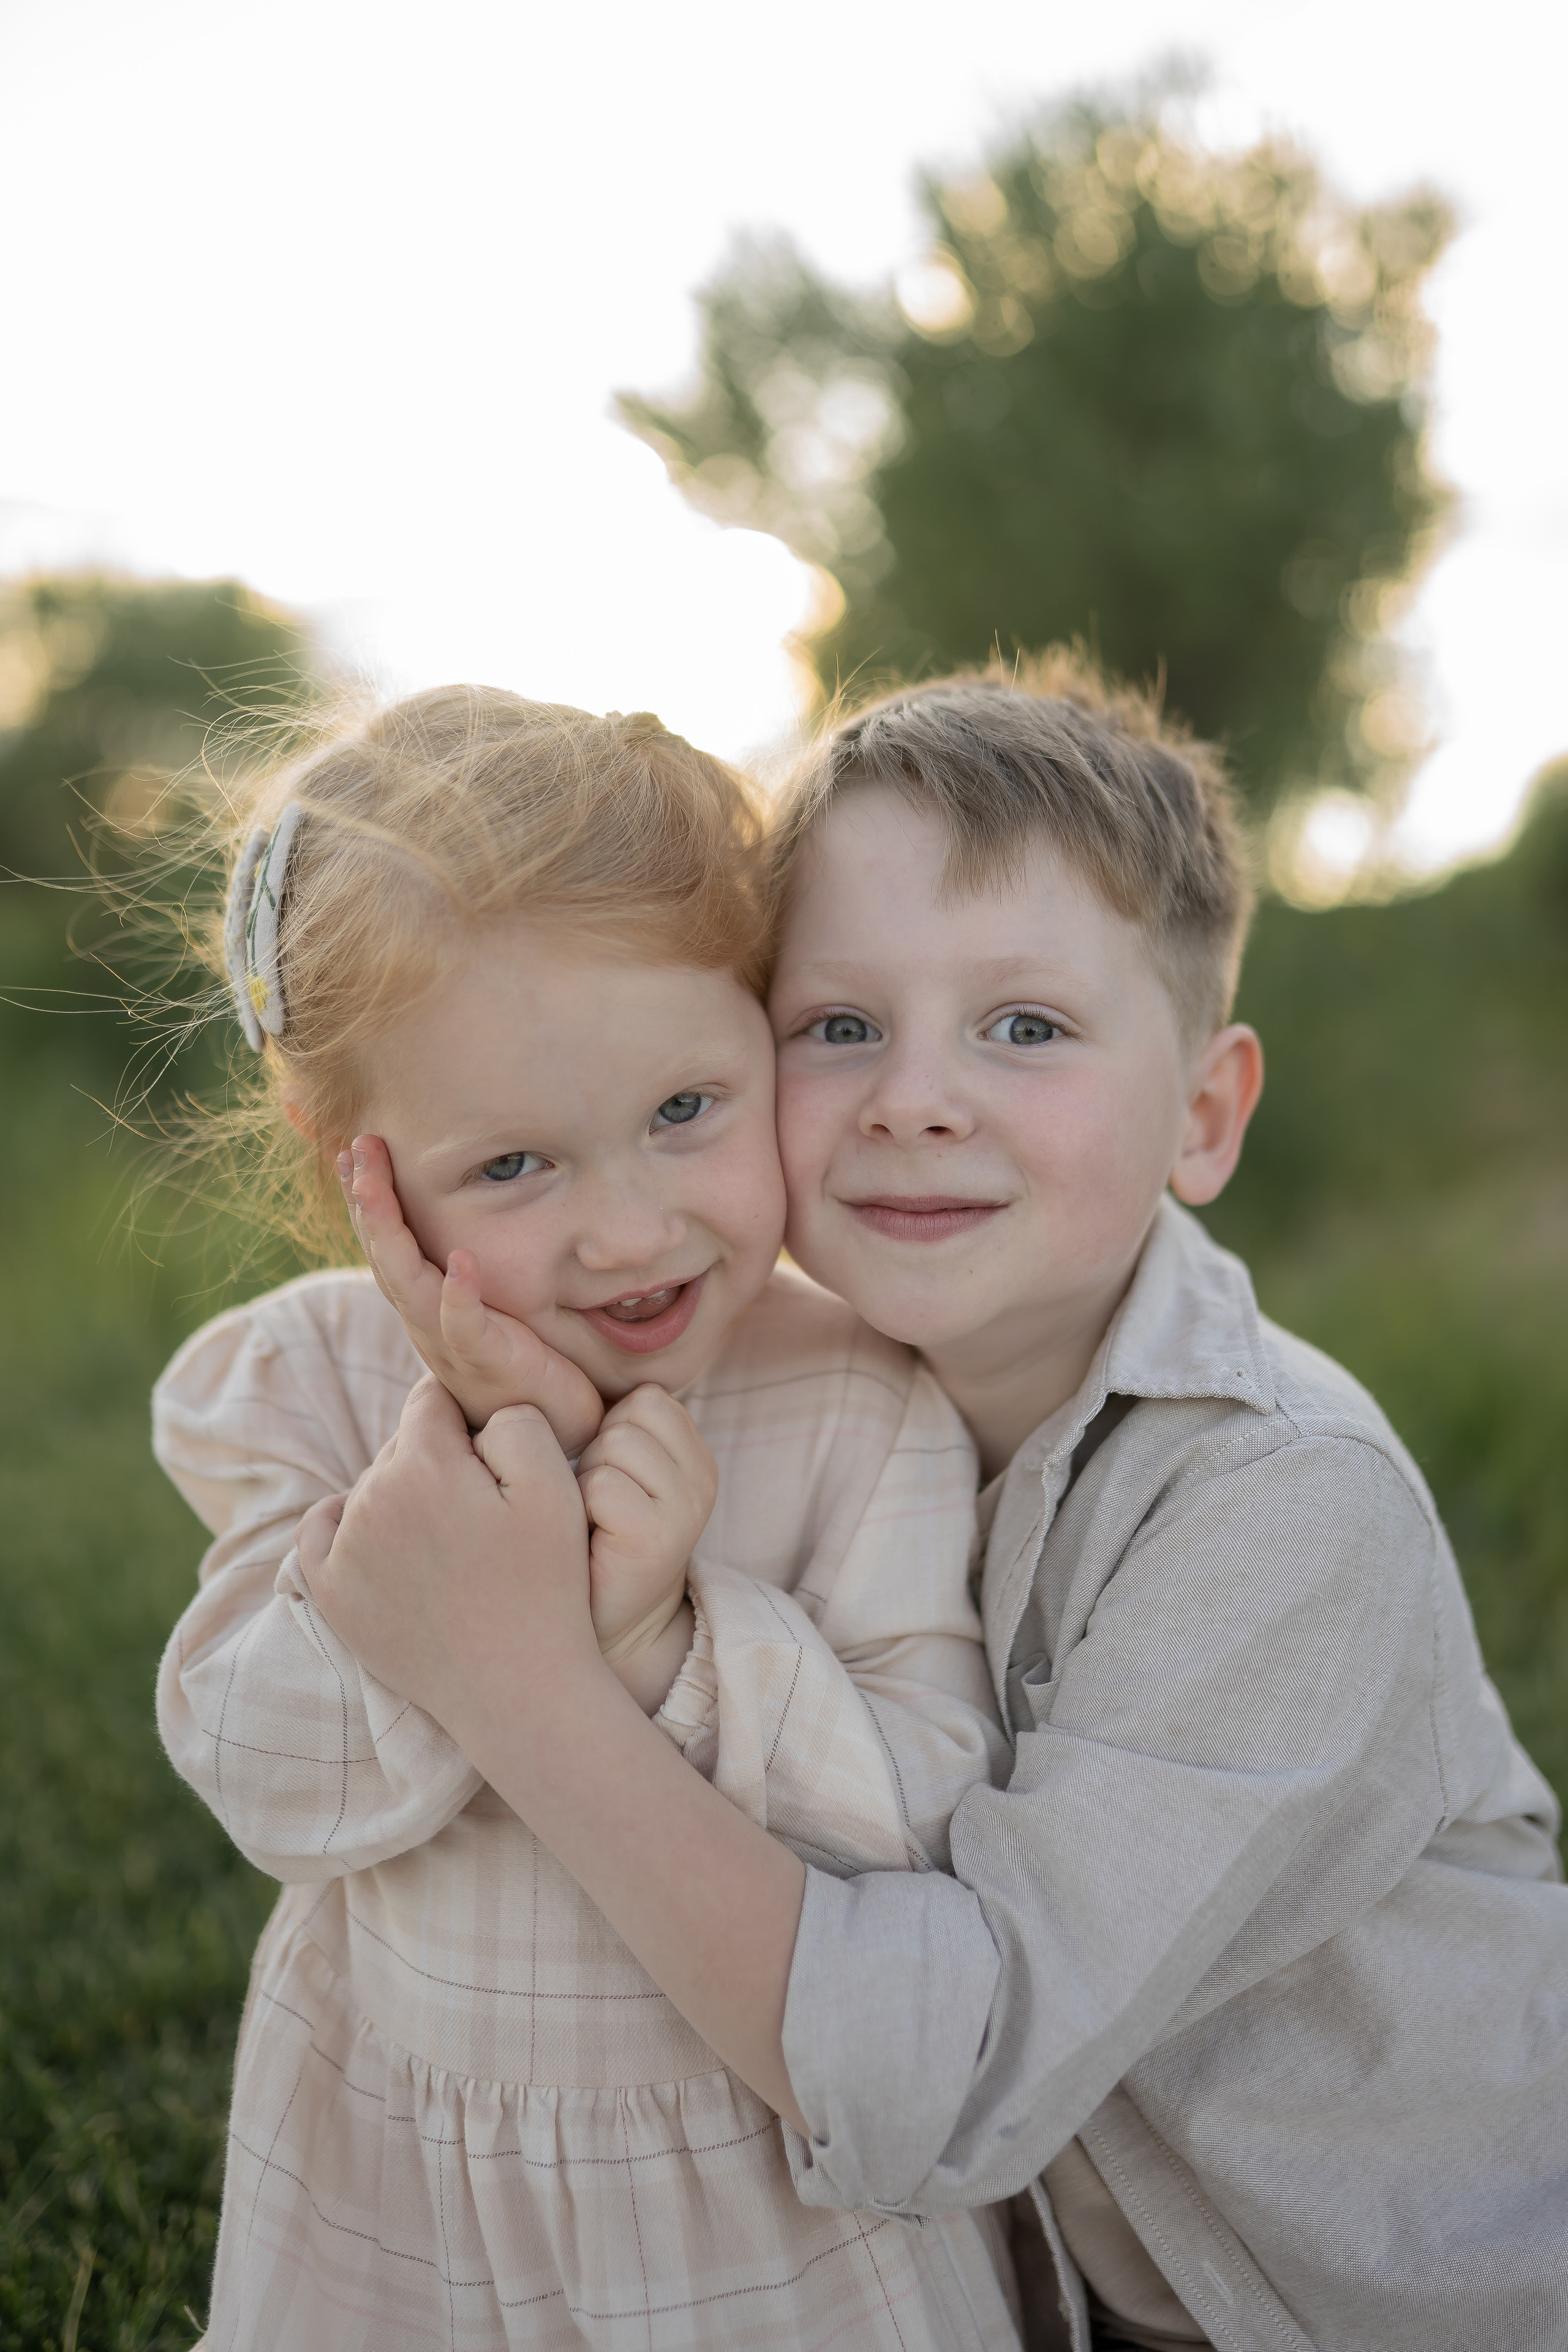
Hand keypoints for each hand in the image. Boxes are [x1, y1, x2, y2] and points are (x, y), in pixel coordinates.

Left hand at [296, 1374, 595, 1728]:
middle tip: (483, 1508)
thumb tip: (475, 1411)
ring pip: (371, 1485)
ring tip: (452, 1542)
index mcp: (423, 1463)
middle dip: (439, 1457)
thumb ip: (514, 1418)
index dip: (469, 1417)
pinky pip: (320, 1528)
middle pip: (402, 1443)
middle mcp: (370, 1498)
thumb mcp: (555, 1484)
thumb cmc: (545, 1587)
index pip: (433, 1398)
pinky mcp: (329, 1593)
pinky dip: (345, 1522)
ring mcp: (343, 1548)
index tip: (494, 1455)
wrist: (518, 1690)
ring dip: (404, 1495)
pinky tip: (381, 1536)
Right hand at [339, 1134, 602, 1454]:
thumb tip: (465, 1217)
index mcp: (426, 1306)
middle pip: (385, 1255)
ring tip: (375, 1184)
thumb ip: (467, 1272)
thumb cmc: (525, 1366)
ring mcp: (452, 1343)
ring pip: (408, 1284)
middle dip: (368, 1199)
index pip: (388, 1245)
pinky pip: (465, 1327)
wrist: (553, 1429)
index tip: (356, 1148)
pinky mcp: (490, 1361)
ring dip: (391, 1231)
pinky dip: (459, 1295)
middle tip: (357, 1145)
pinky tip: (460, 1261)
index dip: (369, 1198)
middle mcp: (427, 1323)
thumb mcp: (487, 1308)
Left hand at [576, 1385, 716, 1655]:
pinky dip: (580, 1510)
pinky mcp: (659, 1538)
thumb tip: (554, 1362)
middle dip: (595, 1453)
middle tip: (595, 1507)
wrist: (604, 1633)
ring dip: (585, 1480)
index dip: (608, 1430)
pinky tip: (589, 1543)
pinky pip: (602, 1486)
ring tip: (590, 1523)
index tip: (604, 1480)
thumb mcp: (615, 1472)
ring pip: (615, 1444)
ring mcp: (687, 1508)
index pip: (646, 1397)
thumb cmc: (591, 1542)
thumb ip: (615, 1427)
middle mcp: (704, 1477)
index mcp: (696, 1455)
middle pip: (629, 1416)